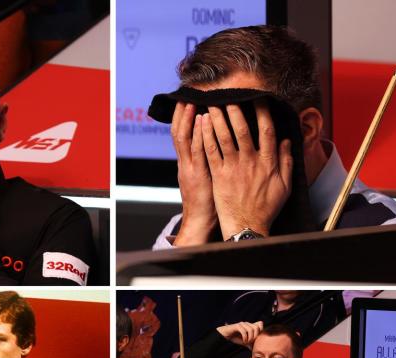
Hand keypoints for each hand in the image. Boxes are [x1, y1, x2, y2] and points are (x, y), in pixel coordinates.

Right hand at [171, 102, 217, 245]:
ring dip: (188, 118)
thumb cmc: (208, 203)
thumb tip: (216, 149)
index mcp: (188, 164)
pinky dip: (197, 134)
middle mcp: (186, 163)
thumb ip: (209, 163)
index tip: (188, 102)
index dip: (183, 120)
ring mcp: (190, 168)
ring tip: (192, 100)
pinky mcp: (198, 174)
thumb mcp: (205, 180)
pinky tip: (201, 121)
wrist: (201, 223)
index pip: (183, 137)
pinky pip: (197, 150)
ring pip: (184, 138)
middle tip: (186, 95)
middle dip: (182, 114)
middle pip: (179, 133)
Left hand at [200, 100, 292, 239]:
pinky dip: (206, 136)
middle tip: (227, 95)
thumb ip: (287, 161)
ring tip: (210, 104)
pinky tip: (201, 125)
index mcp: (268, 162)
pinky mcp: (219, 176)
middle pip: (242, 129)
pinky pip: (211, 152)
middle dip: (235, 109)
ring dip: (217, 119)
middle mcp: (251, 162)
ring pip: (224, 138)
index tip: (258, 98)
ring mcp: (233, 168)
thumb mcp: (285, 185)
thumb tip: (287, 140)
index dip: (263, 112)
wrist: (247, 226)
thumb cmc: (266, 207)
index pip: (267, 130)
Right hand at [216, 321, 263, 347]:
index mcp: (250, 326)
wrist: (224, 335)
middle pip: (256, 327)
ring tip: (247, 342)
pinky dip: (245, 338)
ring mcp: (242, 324)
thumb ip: (250, 343)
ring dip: (250, 338)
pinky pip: (244, 331)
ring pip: (251, 330)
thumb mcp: (245, 341)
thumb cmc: (235, 337)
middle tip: (251, 342)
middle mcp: (247, 324)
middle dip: (255, 336)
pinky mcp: (237, 326)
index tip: (257, 338)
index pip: (260, 324)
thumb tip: (254, 349)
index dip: (261, 330)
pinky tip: (243, 341)